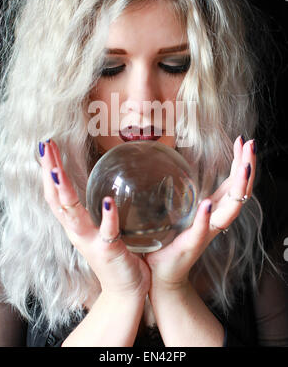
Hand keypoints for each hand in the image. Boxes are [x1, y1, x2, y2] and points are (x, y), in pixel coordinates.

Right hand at [39, 139, 149, 299]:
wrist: (125, 292)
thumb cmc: (115, 256)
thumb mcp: (100, 229)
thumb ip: (96, 211)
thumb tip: (99, 187)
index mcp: (75, 225)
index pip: (56, 194)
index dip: (49, 171)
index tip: (46, 147)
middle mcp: (77, 232)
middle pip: (57, 199)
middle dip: (50, 171)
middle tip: (45, 145)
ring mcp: (91, 242)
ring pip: (73, 215)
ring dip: (64, 191)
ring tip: (57, 170)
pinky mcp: (109, 251)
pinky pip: (108, 232)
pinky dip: (107, 217)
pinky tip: (107, 201)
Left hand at [145, 136, 255, 289]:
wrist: (161, 273)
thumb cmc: (169, 240)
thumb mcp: (179, 210)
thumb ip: (180, 191)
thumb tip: (173, 164)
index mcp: (213, 209)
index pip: (233, 182)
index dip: (241, 162)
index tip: (243, 140)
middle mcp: (215, 219)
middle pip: (240, 192)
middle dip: (248, 167)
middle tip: (251, 144)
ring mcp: (207, 232)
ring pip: (230, 209)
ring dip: (239, 187)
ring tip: (244, 168)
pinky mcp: (192, 244)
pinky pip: (203, 230)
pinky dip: (206, 217)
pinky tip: (207, 204)